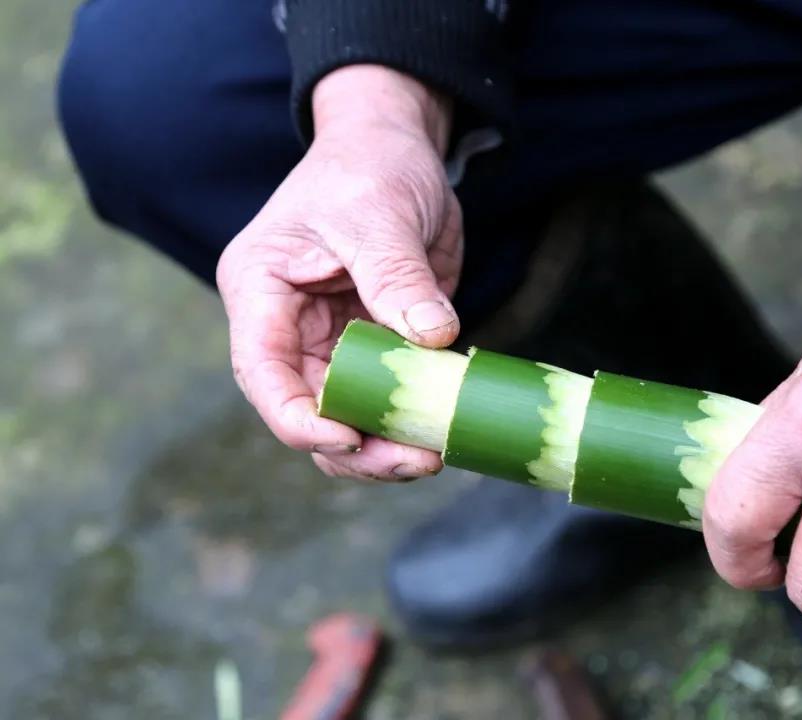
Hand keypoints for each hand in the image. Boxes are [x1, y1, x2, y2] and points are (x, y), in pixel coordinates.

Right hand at [217, 66, 461, 480]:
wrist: (397, 149)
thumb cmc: (368, 166)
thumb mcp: (378, 213)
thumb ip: (397, 277)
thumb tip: (433, 340)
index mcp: (261, 291)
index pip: (263, 372)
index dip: (299, 419)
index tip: (349, 439)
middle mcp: (289, 327)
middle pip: (308, 411)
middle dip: (358, 447)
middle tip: (419, 459)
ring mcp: (333, 342)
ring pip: (348, 417)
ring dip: (388, 444)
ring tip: (437, 453)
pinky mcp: (376, 347)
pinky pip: (389, 397)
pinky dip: (415, 417)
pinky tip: (449, 424)